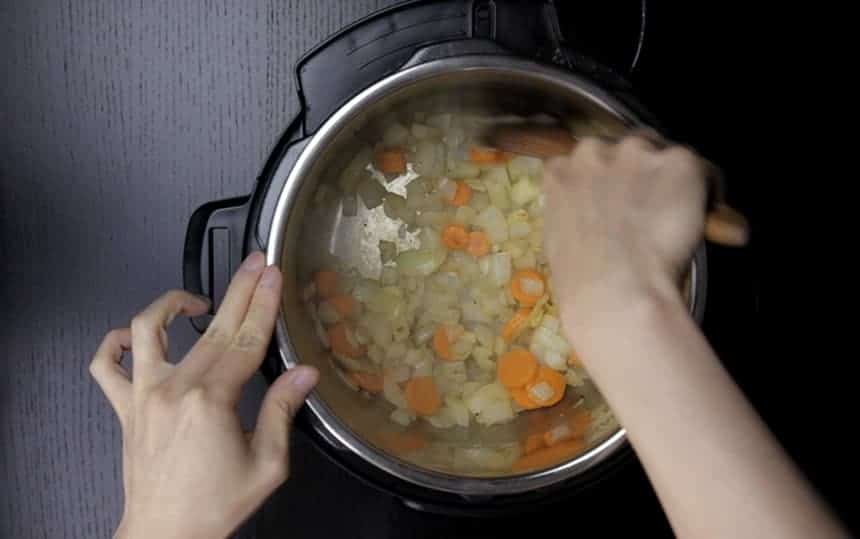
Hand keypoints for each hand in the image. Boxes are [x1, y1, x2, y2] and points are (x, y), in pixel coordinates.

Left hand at [89, 251, 318, 538]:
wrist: (165, 534)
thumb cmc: (213, 506)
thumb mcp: (267, 464)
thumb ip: (282, 412)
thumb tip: (303, 374)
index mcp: (212, 402)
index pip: (245, 340)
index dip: (263, 303)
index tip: (272, 275)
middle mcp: (174, 390)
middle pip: (212, 328)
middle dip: (238, 289)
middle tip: (253, 264)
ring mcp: (143, 395)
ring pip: (148, 330)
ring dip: (172, 304)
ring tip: (197, 301)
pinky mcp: (124, 408)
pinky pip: (105, 365)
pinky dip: (115, 342)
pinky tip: (136, 335)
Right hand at [543, 133, 707, 323]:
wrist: (615, 288)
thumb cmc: (580, 279)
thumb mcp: (558, 238)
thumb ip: (574, 211)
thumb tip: (597, 216)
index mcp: (560, 170)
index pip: (587, 159)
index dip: (607, 180)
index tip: (617, 201)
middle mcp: (595, 151)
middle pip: (625, 147)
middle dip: (639, 171)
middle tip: (649, 206)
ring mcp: (638, 152)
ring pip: (662, 153)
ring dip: (669, 176)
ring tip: (678, 212)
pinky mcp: (678, 161)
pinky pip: (701, 169)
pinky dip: (708, 191)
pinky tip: (708, 219)